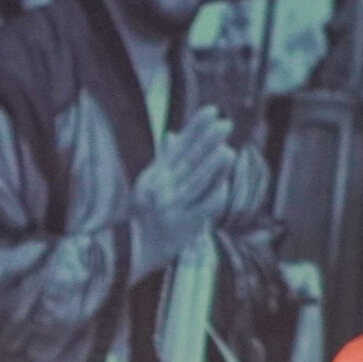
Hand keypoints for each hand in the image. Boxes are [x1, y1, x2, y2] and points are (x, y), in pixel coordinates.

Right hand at [129, 107, 235, 278]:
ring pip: (194, 183)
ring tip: (228, 151)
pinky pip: (202, 208)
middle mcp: (160, 189)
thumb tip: (172, 133)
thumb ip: (164, 159)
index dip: (196, 128)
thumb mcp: (149, 184)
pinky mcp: (181, 225)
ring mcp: (170, 207)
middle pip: (187, 161)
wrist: (134, 251)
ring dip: (212, 167)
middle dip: (207, 141)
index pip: (178, 146)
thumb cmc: (145, 213)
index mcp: (154, 176)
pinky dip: (213, 195)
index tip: (212, 111)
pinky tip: (225, 184)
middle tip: (226, 124)